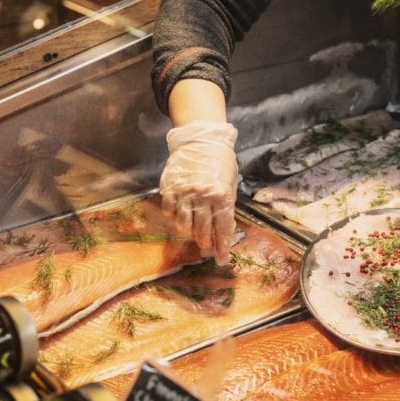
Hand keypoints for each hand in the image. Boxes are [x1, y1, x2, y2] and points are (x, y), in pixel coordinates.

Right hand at [159, 120, 237, 263]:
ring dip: (190, 234)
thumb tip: (224, 230)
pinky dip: (175, 220)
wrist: (199, 140)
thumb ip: (227, 206)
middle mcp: (202, 196)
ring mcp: (184, 194)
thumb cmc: (219, 162)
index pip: (223, 228)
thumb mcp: (230, 183)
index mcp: (221, 195)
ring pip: (185, 225)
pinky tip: (180, 221)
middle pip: (204, 230)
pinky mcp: (169, 190)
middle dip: (207, 245)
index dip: (223, 247)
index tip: (222, 259)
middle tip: (207, 252)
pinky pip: (170, 213)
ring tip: (195, 237)